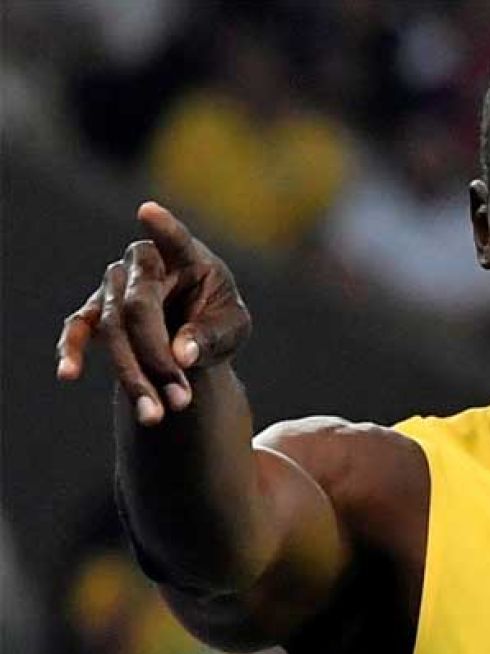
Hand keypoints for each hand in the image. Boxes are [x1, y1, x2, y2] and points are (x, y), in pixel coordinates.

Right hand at [56, 202, 251, 424]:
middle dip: (158, 360)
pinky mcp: (96, 311)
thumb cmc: (218, 321)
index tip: (148, 212)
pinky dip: (71, 350)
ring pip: (114, 329)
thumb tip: (182, 354)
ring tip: (157, 415)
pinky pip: (77, 328)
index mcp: (187, 256)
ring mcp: (115, 285)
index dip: (163, 228)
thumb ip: (211, 336)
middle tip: (181, 401)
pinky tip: (68, 373)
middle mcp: (144, 264)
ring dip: (134, 376)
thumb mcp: (232, 328)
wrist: (193, 338)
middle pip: (139, 308)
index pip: (175, 240)